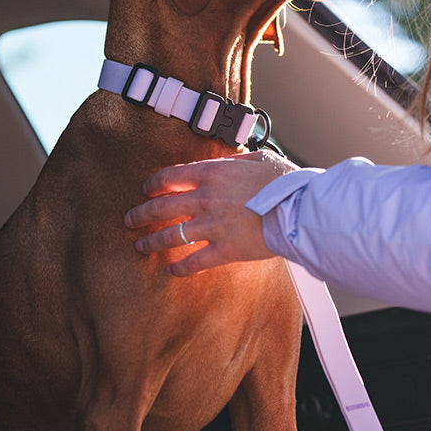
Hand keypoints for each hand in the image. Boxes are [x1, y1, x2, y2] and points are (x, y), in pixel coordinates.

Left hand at [125, 150, 296, 275]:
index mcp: (212, 174)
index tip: (146, 190)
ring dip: (151, 242)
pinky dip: (180, 268)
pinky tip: (171, 271)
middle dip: (141, 214)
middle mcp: (205, 199)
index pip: (170, 177)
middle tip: (130, 220)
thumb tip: (226, 160)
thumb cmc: (286, 183)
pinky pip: (193, 262)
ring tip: (140, 246)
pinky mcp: (224, 251)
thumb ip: (236, 161)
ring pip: (170, 236)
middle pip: (161, 207)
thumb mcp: (260, 159)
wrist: (300, 210)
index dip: (153, 184)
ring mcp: (212, 226)